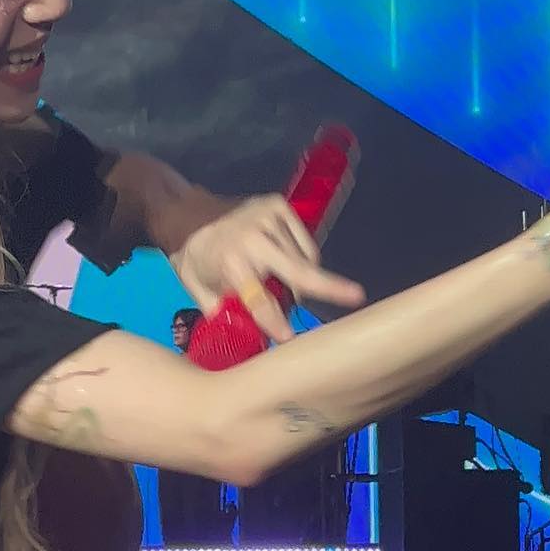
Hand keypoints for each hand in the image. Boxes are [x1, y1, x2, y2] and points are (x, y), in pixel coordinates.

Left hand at [173, 196, 365, 342]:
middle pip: (297, 270)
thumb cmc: (201, 265)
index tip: (288, 338)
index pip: (258, 298)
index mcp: (229, 261)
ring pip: (302, 261)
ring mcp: (267, 218)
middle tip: (355, 297)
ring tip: (280, 286)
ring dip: (300, 281)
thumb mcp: (202, 294)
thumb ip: (227, 317)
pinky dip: (302, 260)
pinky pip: (304, 244)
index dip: (274, 321)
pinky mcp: (278, 206)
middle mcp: (251, 237)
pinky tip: (284, 264)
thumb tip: (251, 344)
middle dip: (328, 287)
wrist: (193, 220)